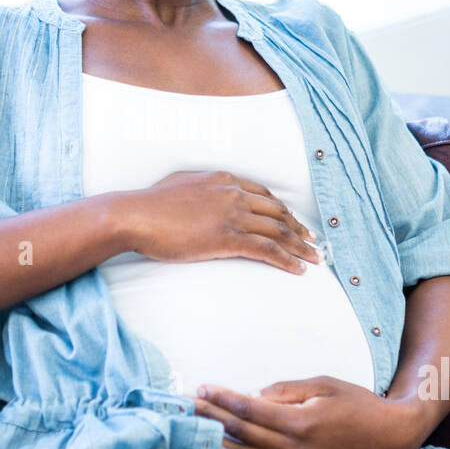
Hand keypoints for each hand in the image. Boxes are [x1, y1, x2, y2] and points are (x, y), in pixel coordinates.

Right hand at [122, 170, 320, 274]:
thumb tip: (203, 196)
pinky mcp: (228, 238)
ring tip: (314, 258)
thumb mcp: (181, 184)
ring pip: (279, 231)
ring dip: (300, 246)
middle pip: (278, 212)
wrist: (136, 215)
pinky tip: (298, 269)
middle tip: (313, 241)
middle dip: (299, 228)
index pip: (264, 195)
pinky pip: (268, 250)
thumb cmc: (150, 204)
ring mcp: (232, 215)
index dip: (283, 210)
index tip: (293, 222)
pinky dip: (287, 260)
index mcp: (224, 179)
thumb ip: (201, 189)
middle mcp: (234, 194)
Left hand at [191, 375, 422, 448]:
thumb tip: (250, 395)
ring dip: (216, 442)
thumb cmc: (356, 404)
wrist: (389, 437)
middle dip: (209, 418)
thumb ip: (284, 391)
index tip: (200, 388)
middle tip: (184, 407)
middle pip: (240, 434)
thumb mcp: (322, 384)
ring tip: (192, 430)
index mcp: (299, 423)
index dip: (221, 398)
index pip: (248, 409)